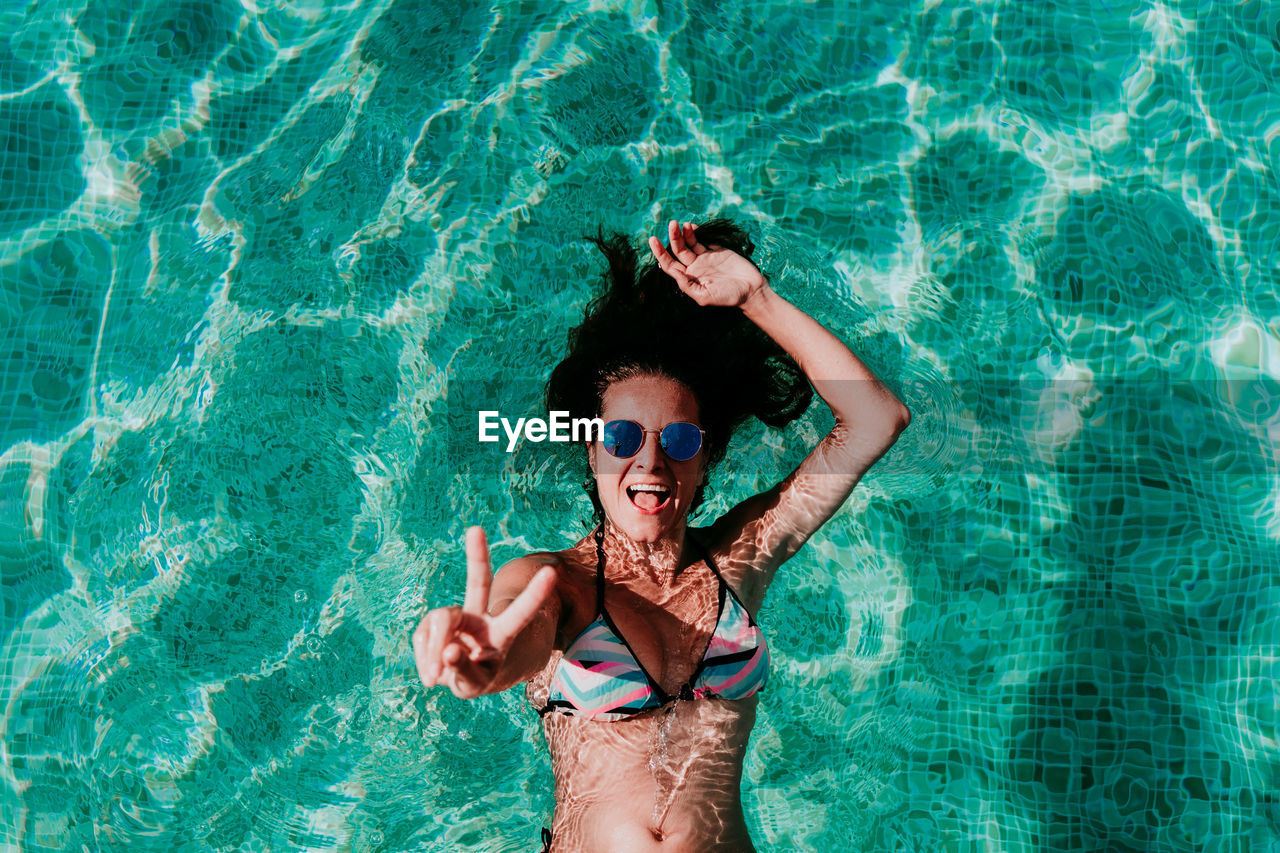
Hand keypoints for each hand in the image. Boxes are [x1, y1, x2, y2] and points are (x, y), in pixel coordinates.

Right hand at [412, 527, 557, 698]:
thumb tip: (448, 652)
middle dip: (477, 556)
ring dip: (433, 651)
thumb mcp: (474, 684)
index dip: (534, 594)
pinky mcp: (432, 624)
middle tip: (476, 529)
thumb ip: (463, 671)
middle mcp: (481, 618)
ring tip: (433, 679)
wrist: (460, 675)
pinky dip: (424, 659)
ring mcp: (457, 618)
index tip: (551, 571)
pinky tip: (431, 673)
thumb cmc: (475, 678)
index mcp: (502, 633)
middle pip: (478, 583)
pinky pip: (422, 636)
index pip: (520, 613)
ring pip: (440, 620)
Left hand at [647, 219, 768, 307]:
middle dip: (673, 237)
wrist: (751, 290)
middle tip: (672, 224)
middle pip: (678, 250)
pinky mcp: (717, 251)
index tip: (653, 240)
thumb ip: (687, 285)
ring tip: (682, 223)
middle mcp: (694, 268)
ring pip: (689, 243)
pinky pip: (703, 239)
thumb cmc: (728, 298)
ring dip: (684, 233)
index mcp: (689, 279)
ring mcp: (705, 258)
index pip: (670, 265)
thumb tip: (674, 272)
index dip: (660, 253)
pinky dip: (696, 232)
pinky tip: (692, 226)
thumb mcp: (705, 296)